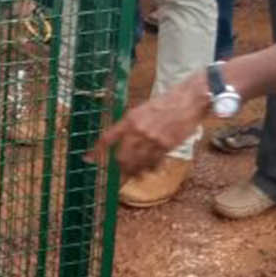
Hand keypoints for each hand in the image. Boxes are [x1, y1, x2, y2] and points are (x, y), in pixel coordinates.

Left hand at [86, 76, 209, 178]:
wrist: (188, 101)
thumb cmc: (165, 103)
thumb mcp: (142, 109)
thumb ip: (131, 125)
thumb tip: (121, 141)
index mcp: (130, 119)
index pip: (107, 138)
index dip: (96, 151)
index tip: (88, 159)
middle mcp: (139, 131)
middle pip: (121, 158)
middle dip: (119, 167)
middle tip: (120, 171)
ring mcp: (153, 140)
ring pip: (137, 164)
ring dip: (134, 172)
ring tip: (134, 175)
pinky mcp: (166, 146)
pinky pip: (153, 164)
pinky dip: (149, 169)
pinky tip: (149, 170)